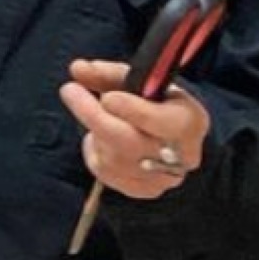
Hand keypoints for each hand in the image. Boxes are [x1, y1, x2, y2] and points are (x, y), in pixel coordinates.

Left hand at [58, 59, 212, 201]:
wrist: (172, 139)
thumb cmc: (155, 103)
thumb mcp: (142, 82)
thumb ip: (109, 73)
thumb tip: (77, 69)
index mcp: (189, 123)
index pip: (159, 121)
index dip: (130, 109)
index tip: (106, 95)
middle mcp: (180, 156)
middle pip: (128, 141)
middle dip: (93, 114)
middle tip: (69, 90)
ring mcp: (162, 178)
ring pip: (113, 158)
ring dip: (96, 133)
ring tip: (100, 117)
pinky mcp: (143, 191)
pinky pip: (105, 172)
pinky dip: (97, 152)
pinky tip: (105, 141)